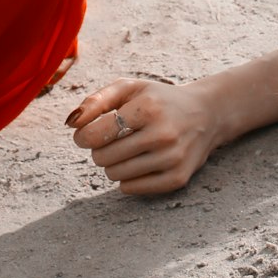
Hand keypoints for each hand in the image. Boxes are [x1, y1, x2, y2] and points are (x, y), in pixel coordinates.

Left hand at [67, 75, 221, 195]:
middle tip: (110, 140)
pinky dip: (126, 179)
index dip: (83, 136)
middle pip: (104, 157)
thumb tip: (71, 122)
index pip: (98, 133)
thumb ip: (97, 100)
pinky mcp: (177, 179)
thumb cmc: (159, 99)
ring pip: (115, 175)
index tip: (85, 133)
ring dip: (112, 164)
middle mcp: (162, 134)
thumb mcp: (130, 88)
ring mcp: (172, 159)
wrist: (205, 114)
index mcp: (148, 107)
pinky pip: (131, 189)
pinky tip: (138, 163)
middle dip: (99, 149)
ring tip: (125, 150)